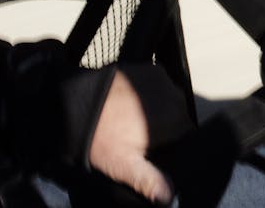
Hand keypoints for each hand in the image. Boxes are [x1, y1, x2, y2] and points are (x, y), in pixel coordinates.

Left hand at [88, 66, 192, 203]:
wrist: (77, 103)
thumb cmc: (101, 136)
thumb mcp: (124, 165)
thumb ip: (150, 181)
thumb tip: (168, 198)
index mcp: (175, 121)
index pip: (188, 137)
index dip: (173, 145)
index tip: (154, 150)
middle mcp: (175, 96)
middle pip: (180, 118)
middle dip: (167, 127)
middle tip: (140, 137)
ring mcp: (164, 79)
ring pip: (171, 102)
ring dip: (160, 110)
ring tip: (134, 120)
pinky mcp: (151, 69)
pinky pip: (160, 86)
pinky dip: (152, 94)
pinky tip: (133, 104)